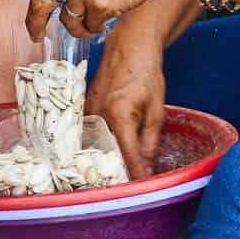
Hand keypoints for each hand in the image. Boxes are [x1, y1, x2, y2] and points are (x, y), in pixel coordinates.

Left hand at [25, 0, 179, 44]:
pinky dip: (97, 27)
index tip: (42, 13)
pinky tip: (105, 20)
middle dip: (35, 24)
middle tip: (36, 35)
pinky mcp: (100, 6)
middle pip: (40, 5)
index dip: (47, 1)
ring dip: (78, 28)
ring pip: (68, 21)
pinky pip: (91, 26)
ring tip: (90, 26)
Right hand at [90, 30, 167, 177]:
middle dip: (116, 172)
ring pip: (95, 146)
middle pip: (106, 155)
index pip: (127, 156)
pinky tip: (106, 153)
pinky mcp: (83, 109)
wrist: (128, 48)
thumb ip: (150, 142)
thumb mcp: (156, 111)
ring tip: (115, 174)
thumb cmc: (146, 75)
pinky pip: (90, 134)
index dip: (135, 175)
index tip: (140, 190)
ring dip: (106, 159)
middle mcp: (98, 116)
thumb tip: (146, 169)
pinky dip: (99, 145)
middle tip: (127, 186)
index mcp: (119, 116)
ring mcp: (87, 112)